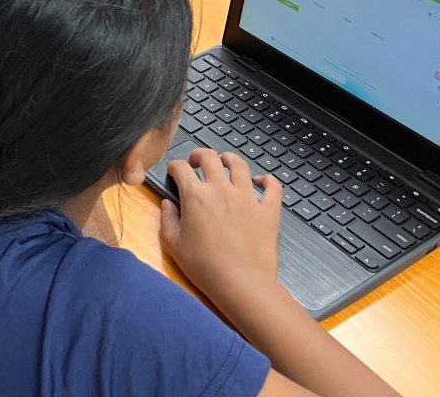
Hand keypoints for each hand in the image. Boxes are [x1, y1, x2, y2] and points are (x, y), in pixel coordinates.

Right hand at [160, 149, 282, 308]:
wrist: (242, 284)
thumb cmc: (206, 267)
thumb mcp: (174, 245)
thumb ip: (167, 219)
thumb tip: (167, 205)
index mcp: (196, 196)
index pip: (181, 168)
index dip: (174, 167)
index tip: (174, 173)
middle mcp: (221, 190)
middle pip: (209, 157)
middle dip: (199, 155)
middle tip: (196, 162)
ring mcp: (247, 198)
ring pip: (239, 164)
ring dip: (229, 159)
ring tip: (225, 162)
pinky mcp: (268, 210)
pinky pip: (273, 187)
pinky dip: (268, 180)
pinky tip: (261, 180)